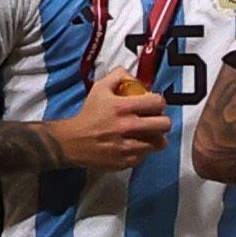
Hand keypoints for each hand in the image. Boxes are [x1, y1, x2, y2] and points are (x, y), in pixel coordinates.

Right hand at [40, 88, 175, 171]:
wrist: (71, 141)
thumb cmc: (88, 114)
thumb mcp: (99, 89)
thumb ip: (118, 76)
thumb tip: (134, 75)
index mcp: (122, 108)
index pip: (158, 103)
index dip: (158, 102)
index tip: (153, 105)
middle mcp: (127, 127)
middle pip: (164, 124)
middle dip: (162, 120)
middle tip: (154, 120)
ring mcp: (127, 146)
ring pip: (159, 142)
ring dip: (154, 137)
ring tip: (147, 134)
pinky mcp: (125, 161)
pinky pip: (146, 155)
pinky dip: (143, 150)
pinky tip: (134, 144)